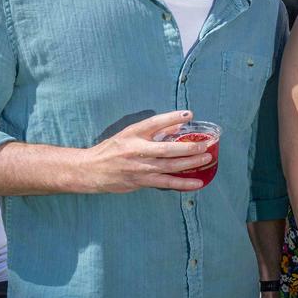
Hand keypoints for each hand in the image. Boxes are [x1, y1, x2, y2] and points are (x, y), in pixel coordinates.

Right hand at [79, 111, 212, 193]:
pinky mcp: (141, 182)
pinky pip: (166, 183)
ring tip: (207, 158)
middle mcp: (137, 150)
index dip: (172, 118)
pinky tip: (198, 182)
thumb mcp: (130, 134)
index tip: (189, 114)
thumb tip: (179, 124)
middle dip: (189, 147)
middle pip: (167, 148)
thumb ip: (154, 129)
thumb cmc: (113, 149)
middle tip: (206, 144)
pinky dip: (183, 183)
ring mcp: (140, 168)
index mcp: (133, 134)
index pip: (154, 123)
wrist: (90, 170)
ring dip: (190, 163)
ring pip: (169, 166)